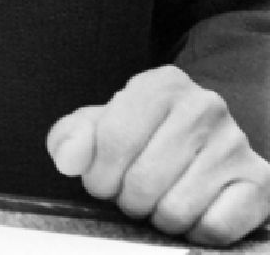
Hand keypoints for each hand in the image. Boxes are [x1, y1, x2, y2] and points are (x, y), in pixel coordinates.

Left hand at [47, 66, 269, 244]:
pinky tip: (194, 211)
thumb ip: (73, 137)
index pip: (113, 139)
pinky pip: (215, 229)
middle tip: (136, 193)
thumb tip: (67, 159)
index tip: (103, 181)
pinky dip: (197, 233)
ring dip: (161, 218)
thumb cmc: (148, 137)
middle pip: (143, 181)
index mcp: (161, 84)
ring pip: (176, 210)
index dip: (99, 174)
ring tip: (164, 199)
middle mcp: (204, 106)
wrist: (208, 144)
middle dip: (129, 200)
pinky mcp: (260, 182)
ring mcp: (235, 144)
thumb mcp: (104, 126)